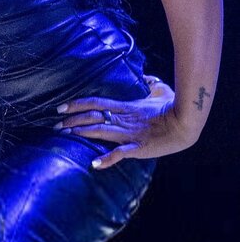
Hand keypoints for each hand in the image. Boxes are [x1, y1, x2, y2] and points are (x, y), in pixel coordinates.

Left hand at [53, 76, 193, 168]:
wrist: (187, 122)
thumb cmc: (175, 105)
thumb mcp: (161, 89)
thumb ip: (152, 83)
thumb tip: (147, 77)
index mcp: (126, 107)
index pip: (96, 103)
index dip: (77, 105)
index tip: (61, 108)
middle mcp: (124, 119)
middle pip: (93, 117)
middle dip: (72, 121)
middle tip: (55, 125)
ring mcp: (130, 133)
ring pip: (100, 131)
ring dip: (82, 134)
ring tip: (65, 136)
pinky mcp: (138, 147)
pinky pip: (120, 153)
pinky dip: (107, 159)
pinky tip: (95, 164)